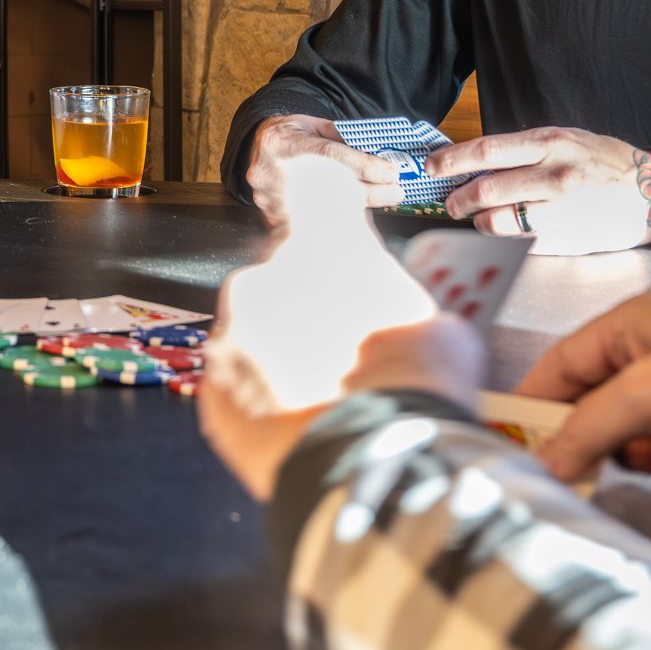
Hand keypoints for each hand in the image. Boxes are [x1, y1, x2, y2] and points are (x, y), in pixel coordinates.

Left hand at [201, 159, 482, 498]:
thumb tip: (397, 320)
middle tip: (346, 355)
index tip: (318, 196)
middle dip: (307, 309)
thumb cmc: (416, 387)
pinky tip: (301, 427)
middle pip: (283, 280)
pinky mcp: (213, 393)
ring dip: (282, 358)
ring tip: (327, 402)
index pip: (312, 184)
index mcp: (324, 246)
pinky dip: (262, 405)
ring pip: (256, 336)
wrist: (372, 466)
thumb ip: (398, 301)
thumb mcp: (437, 323)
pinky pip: (238, 389)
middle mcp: (264, 276)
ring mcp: (230, 335)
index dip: (318, 189)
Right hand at [243, 115, 400, 229]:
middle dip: (369, 191)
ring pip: (323, 209)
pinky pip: (311, 223)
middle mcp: (270, 171)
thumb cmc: (291, 137)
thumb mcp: (314, 126)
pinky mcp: (272, 218)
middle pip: (329, 187)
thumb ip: (341, 138)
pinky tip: (355, 215)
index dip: (362, 165)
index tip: (389, 173)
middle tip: (395, 191)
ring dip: (357, 208)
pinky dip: (336, 220)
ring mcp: (269, 198)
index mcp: (281, 141)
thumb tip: (376, 156)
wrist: (258, 150)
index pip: (327, 154)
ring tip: (382, 200)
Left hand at [436, 127, 650, 253]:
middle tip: (451, 201)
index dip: (451, 160)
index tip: (433, 166)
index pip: (486, 151)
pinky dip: (501, 240)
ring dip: (477, 221)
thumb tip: (478, 160)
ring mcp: (559, 211)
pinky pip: (518, 243)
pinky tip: (501, 234)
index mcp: (551, 144)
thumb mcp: (568, 139)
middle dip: (458, 197)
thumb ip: (526, 149)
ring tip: (476, 218)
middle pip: (484, 189)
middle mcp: (553, 176)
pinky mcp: (564, 240)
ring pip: (496, 221)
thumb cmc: (607, 164)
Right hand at [514, 288, 650, 504]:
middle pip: (597, 398)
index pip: (563, 362)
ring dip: (634, 452)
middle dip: (588, 435)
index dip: (537, 404)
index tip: (516, 444)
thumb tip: (545, 461)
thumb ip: (585, 429)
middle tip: (574, 471)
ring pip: (635, 427)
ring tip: (647, 461)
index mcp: (633, 321)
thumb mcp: (646, 397)